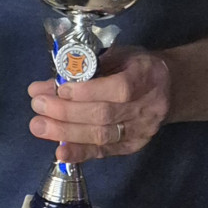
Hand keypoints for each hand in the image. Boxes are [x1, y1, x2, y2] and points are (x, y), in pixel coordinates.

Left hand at [26, 47, 171, 163]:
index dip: (88, 92)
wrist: (170, 88)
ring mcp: (141, 130)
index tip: (59, 89)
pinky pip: (105, 151)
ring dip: (67, 132)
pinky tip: (60, 152)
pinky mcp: (133, 146)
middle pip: (104, 114)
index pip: (118, 89)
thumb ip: (87, 67)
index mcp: (146, 77)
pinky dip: (80, 153)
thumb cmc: (136, 66)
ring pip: (102, 136)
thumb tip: (46, 84)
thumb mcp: (118, 55)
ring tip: (39, 126)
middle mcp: (147, 107)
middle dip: (67, 112)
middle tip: (37, 106)